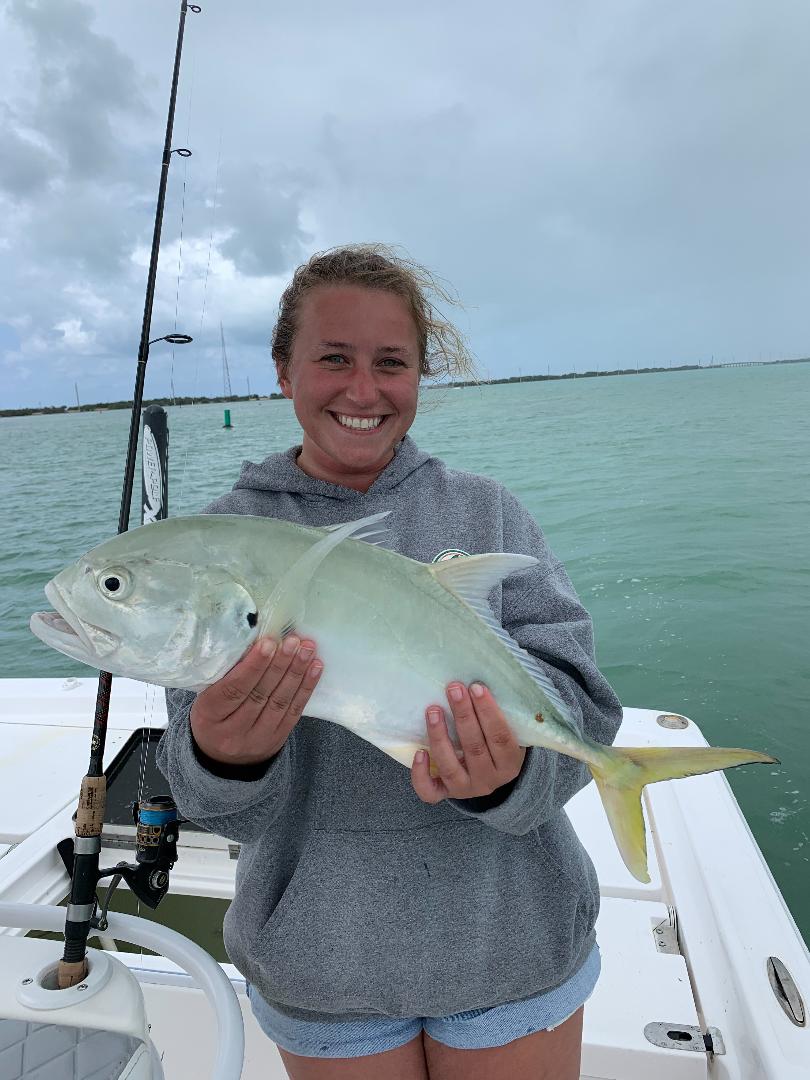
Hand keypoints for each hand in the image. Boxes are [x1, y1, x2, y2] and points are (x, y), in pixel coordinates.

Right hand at [190, 635, 322, 766]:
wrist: (222, 759)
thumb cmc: (214, 716)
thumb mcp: (207, 696)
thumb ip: (226, 675)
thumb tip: (256, 642)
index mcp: (209, 716)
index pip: (232, 689)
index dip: (253, 666)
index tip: (268, 643)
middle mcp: (232, 731)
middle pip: (260, 694)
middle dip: (279, 665)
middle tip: (293, 641)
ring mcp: (257, 739)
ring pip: (279, 702)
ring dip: (296, 673)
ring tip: (307, 650)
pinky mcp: (277, 740)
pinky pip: (294, 712)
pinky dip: (306, 688)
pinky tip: (315, 668)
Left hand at [411, 681, 526, 802]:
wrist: (491, 776)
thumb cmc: (498, 744)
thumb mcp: (511, 733)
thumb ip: (501, 715)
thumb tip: (480, 682)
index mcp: (510, 764)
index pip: (500, 737)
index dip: (489, 711)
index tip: (476, 687)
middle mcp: (488, 780)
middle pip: (474, 747)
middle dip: (463, 715)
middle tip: (454, 689)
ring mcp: (466, 789)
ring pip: (449, 766)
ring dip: (440, 736)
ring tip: (433, 710)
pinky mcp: (445, 793)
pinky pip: (430, 791)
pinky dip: (421, 774)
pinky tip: (419, 752)